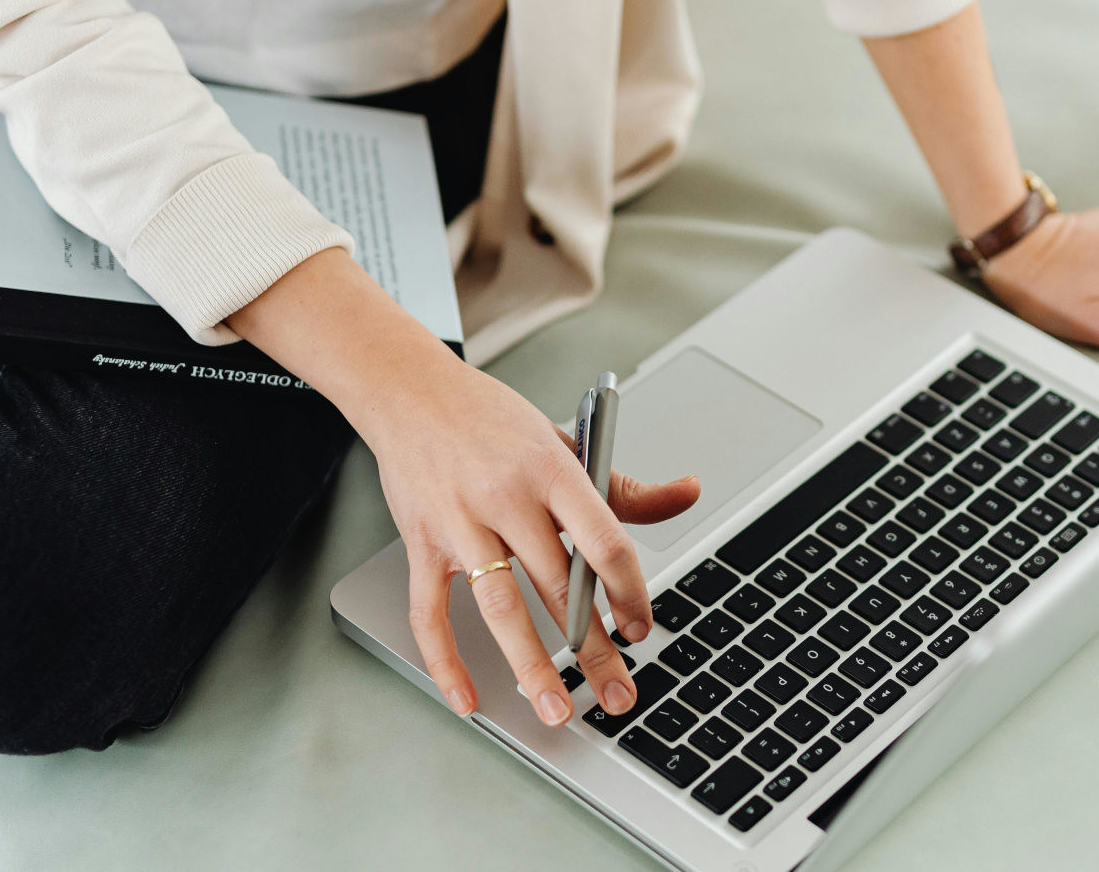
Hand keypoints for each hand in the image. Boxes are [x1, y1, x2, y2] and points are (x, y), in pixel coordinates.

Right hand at [226, 249, 699, 727]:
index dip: (628, 591)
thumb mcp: (564, 441)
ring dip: (531, 666)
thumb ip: (623, 484)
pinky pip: (430, 612)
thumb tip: (688, 492)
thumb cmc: (491, 420)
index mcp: (552, 469)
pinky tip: (468, 697)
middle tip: (619, 695)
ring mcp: (460, 522)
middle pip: (559, 585)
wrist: (409, 390)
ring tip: (556, 709)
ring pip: (499, 607)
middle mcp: (506, 496)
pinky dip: (446, 660)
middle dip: (594, 648)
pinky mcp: (422, 542)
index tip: (640, 628)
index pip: (604, 539)